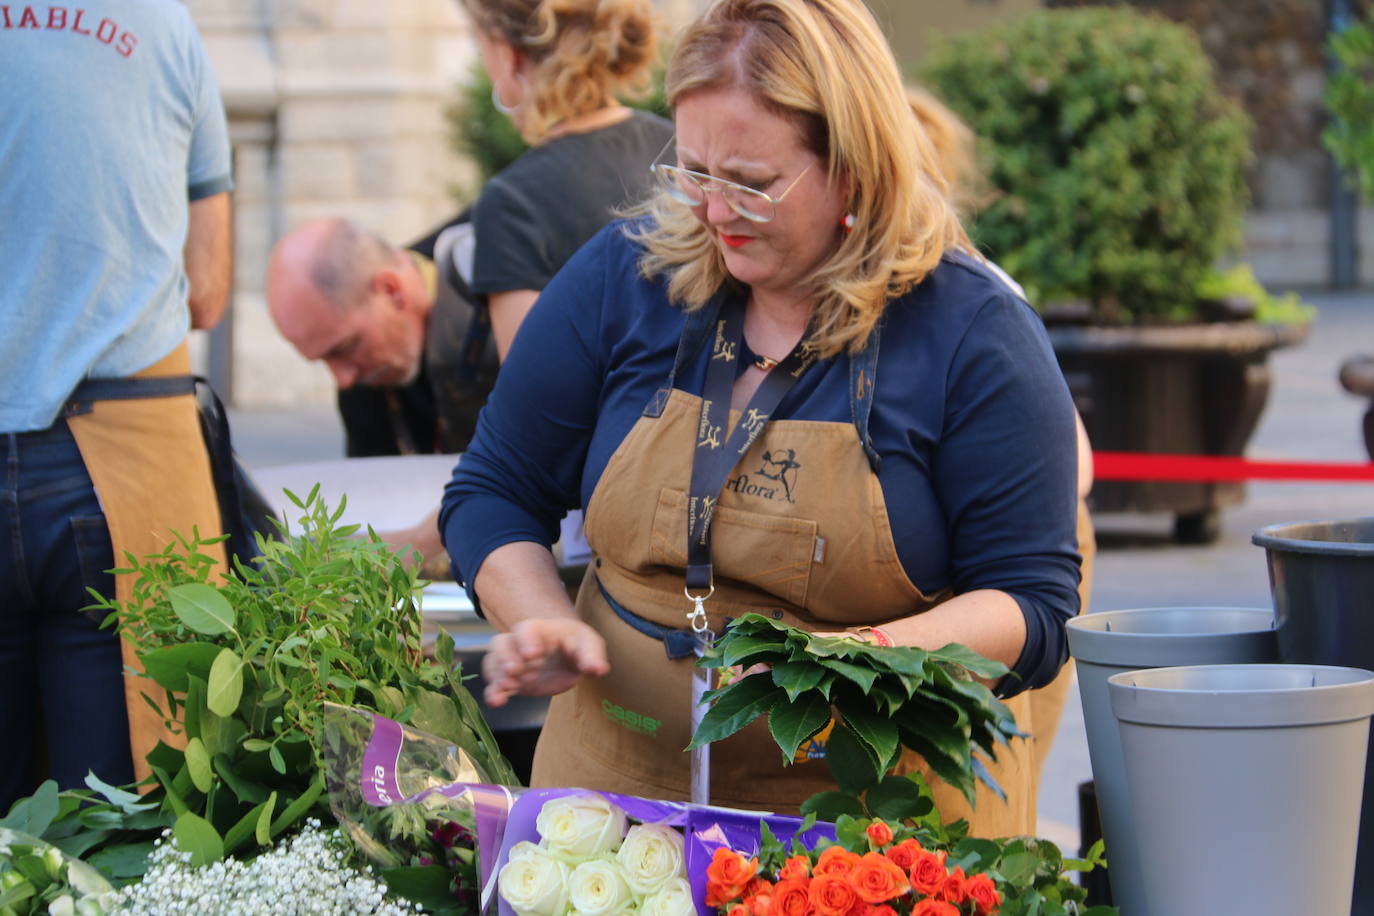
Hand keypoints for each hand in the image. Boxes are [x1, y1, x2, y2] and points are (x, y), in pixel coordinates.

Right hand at [481, 617, 608, 706]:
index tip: (532, 654)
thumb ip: (591, 656)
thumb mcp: (588, 644)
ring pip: (493, 661)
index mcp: (541, 630)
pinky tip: (497, 701)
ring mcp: (514, 661)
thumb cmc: (577, 644)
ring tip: (506, 687)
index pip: (527, 629)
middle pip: (502, 642)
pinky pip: (495, 683)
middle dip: (505, 656)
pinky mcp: (512, 680)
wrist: (568, 655)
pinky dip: (493, 691)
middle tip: (514, 671)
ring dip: (496, 674)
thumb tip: (598, 669)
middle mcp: (521, 644)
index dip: (526, 639)